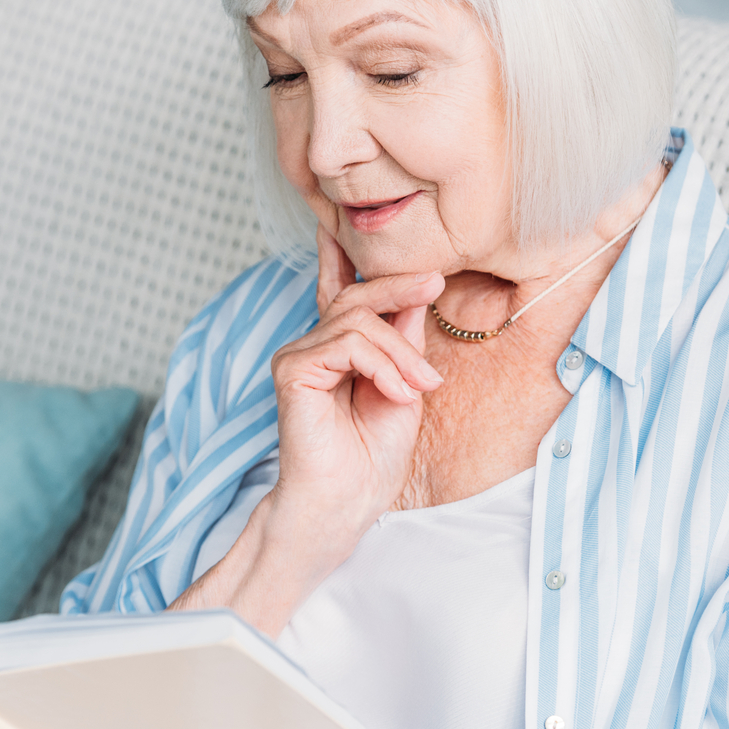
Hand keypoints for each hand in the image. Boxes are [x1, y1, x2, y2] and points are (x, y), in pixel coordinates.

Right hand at [266, 227, 442, 556]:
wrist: (346, 503)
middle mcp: (314, 345)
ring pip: (356, 319)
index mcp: (338, 348)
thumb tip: (417, 291)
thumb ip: (403, 341)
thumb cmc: (372, 456)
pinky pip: (345, 344)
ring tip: (420, 387)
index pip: (341, 287)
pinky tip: (397, 394)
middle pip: (357, 293)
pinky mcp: (291, 370)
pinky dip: (381, 366)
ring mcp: (299, 355)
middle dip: (399, 286)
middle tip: (436, 282)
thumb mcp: (405, 387)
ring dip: (400, 351)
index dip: (343, 253)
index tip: (352, 225)